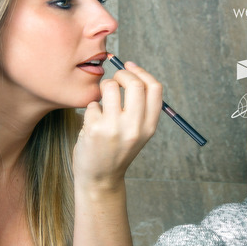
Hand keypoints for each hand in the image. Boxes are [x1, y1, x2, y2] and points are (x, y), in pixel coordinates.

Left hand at [73, 62, 162, 191]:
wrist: (101, 178)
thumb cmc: (117, 150)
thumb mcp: (138, 132)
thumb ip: (139, 107)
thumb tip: (131, 69)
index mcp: (149, 126)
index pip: (155, 88)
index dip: (142, 72)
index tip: (130, 67)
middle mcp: (135, 127)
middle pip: (135, 84)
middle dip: (122, 73)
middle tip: (114, 78)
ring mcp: (115, 128)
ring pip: (110, 88)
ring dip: (103, 88)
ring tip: (101, 101)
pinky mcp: (95, 130)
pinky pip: (92, 104)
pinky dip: (91, 109)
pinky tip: (92, 123)